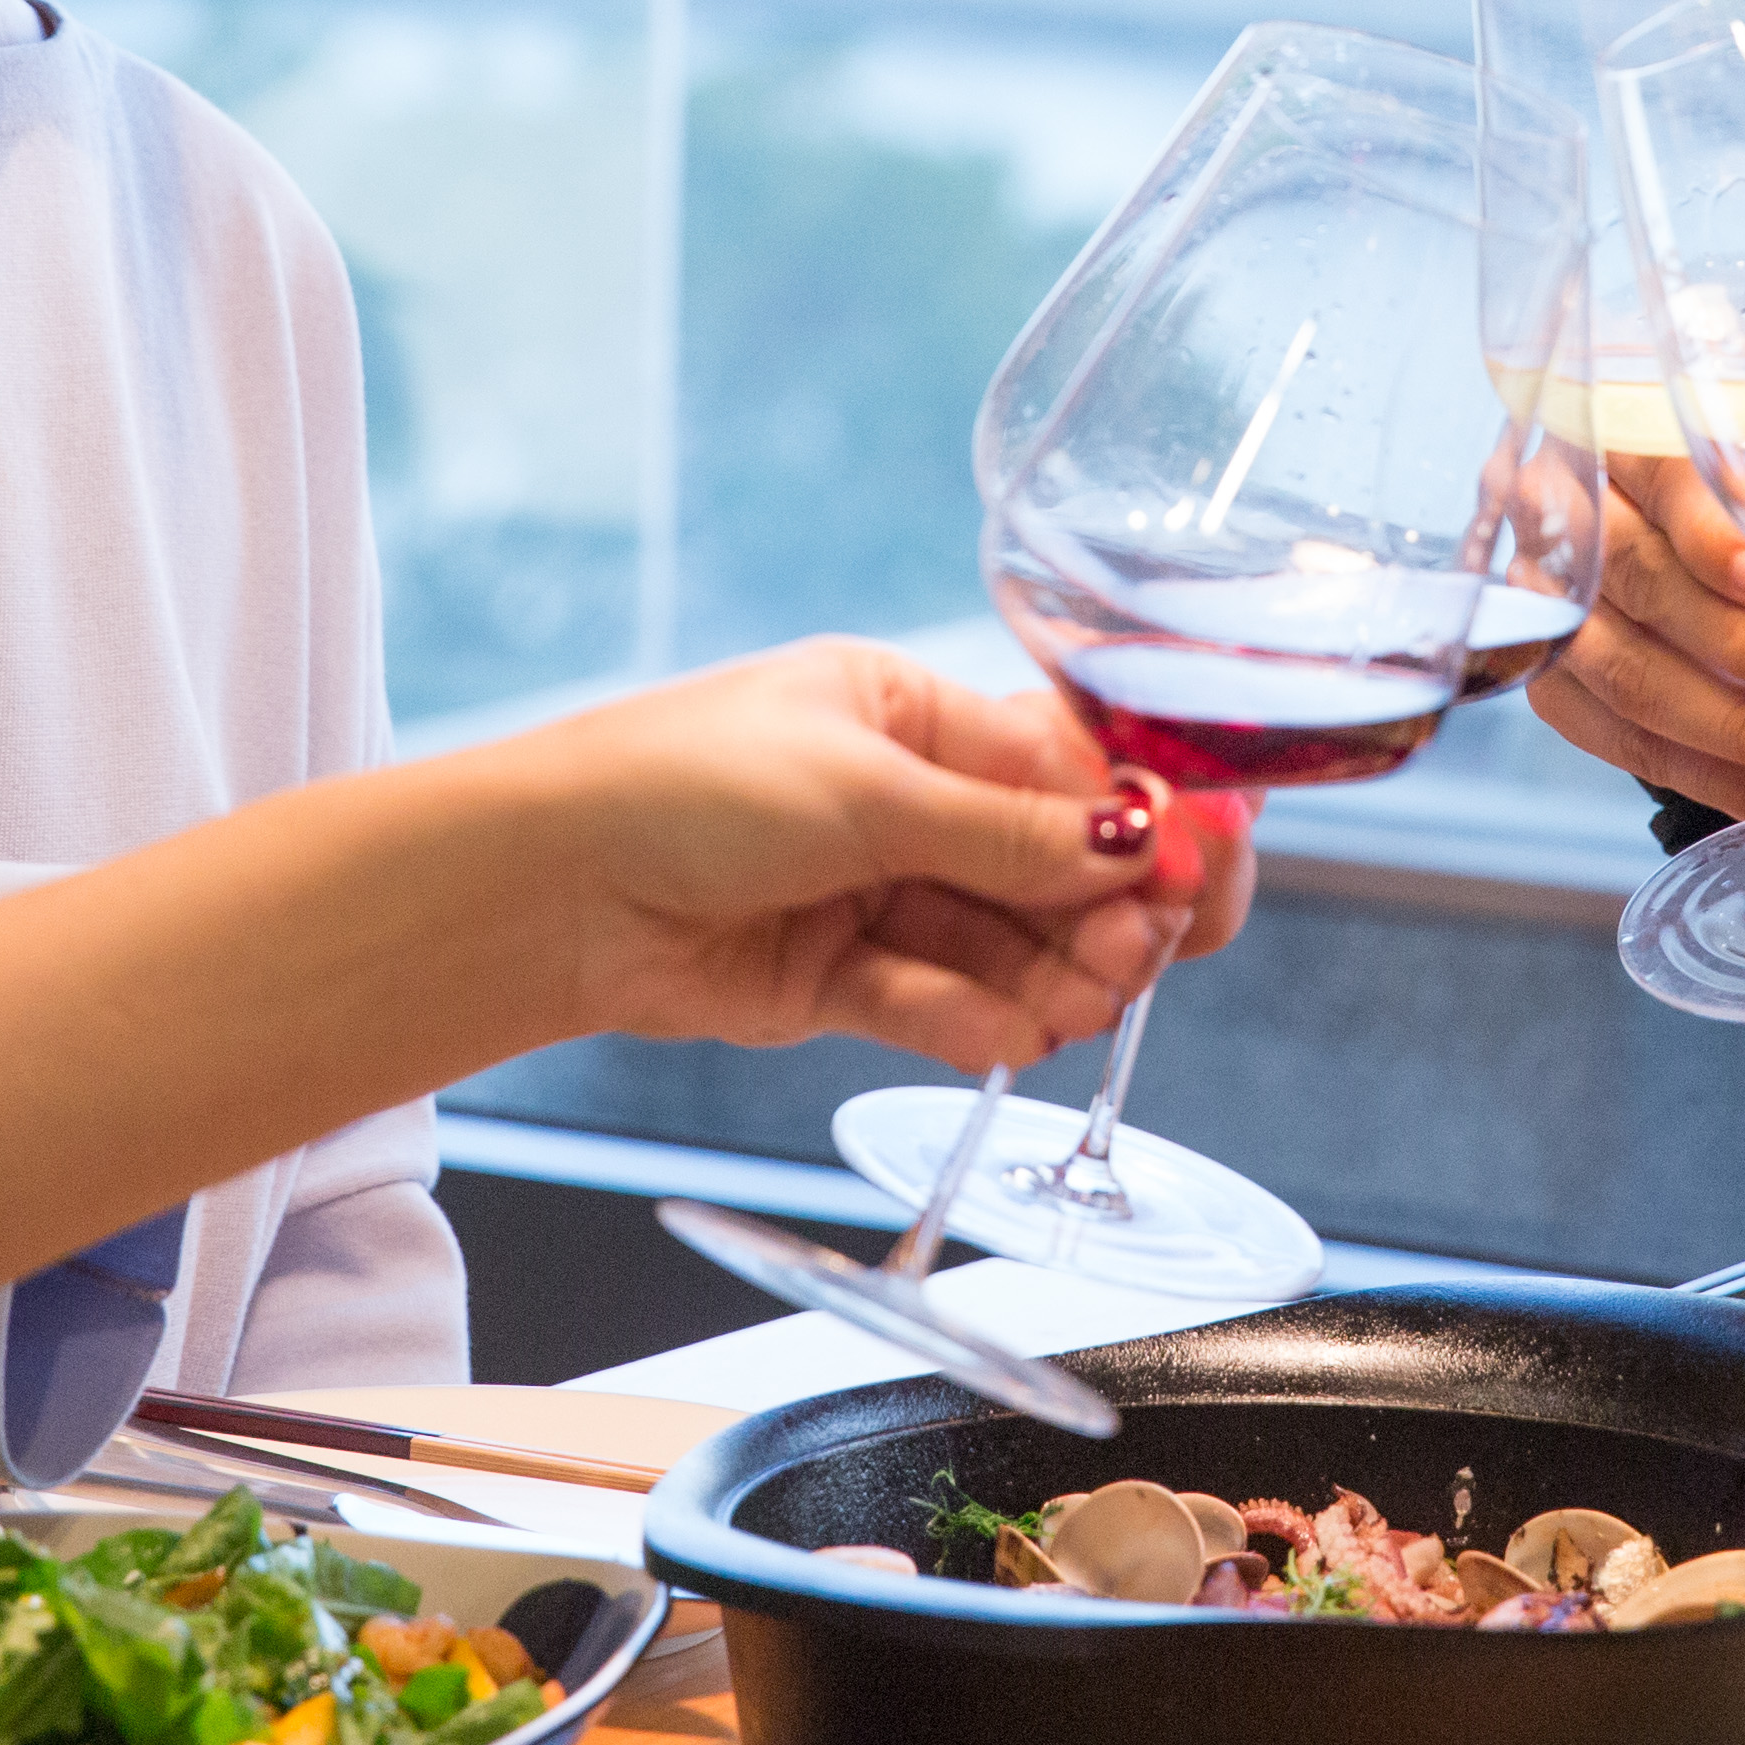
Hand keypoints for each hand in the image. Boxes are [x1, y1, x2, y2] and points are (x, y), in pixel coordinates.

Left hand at [471, 641, 1240, 1070]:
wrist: (549, 887)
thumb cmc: (681, 785)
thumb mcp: (865, 791)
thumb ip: (1003, 832)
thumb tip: (1133, 839)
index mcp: (909, 711)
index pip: (1058, 766)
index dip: (1134, 820)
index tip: (1196, 867)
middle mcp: (899, 797)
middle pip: (1041, 863)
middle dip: (1098, 908)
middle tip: (1141, 951)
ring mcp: (868, 888)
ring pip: (996, 939)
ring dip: (1047, 973)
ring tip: (1083, 1003)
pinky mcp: (832, 974)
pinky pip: (931, 996)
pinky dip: (973, 1018)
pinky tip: (1012, 1033)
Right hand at [1520, 446, 1744, 823]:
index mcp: (1629, 424)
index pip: (1660, 478)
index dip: (1717, 538)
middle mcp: (1564, 503)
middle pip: (1636, 581)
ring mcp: (1548, 602)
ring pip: (1626, 673)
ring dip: (1737, 727)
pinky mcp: (1555, 686)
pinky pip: (1625, 744)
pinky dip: (1711, 777)